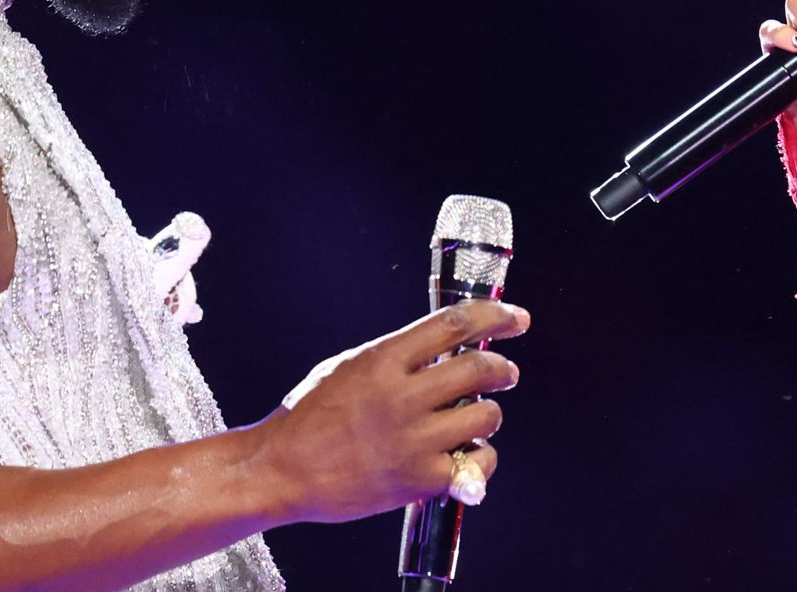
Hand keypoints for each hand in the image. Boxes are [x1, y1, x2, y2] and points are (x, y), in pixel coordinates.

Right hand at [253, 299, 527, 523]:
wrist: (280, 470)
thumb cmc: (308, 417)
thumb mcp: (348, 367)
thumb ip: (395, 357)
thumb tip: (443, 346)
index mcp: (383, 359)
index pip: (455, 323)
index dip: (496, 317)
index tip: (517, 320)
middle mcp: (402, 395)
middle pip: (479, 368)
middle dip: (503, 369)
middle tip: (506, 373)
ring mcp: (412, 438)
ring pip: (485, 415)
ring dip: (489, 413)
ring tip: (477, 417)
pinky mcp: (418, 479)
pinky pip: (476, 462)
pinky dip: (479, 459)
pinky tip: (467, 457)